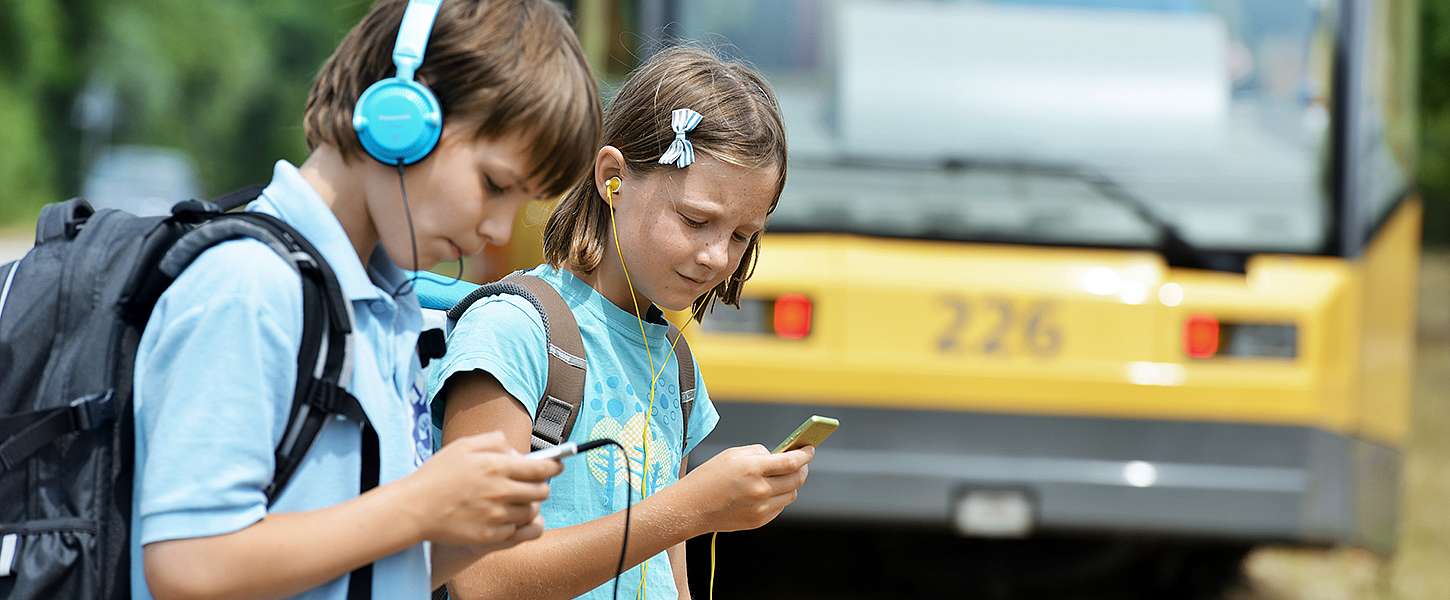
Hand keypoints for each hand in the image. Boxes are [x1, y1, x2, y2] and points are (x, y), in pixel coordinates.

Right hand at [402, 431, 561, 546]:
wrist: (414, 508)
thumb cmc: (438, 474)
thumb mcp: (464, 445)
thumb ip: (495, 441)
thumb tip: (517, 450)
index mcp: (497, 467)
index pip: (542, 468)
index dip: (554, 467)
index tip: (557, 466)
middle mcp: (501, 492)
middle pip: (541, 492)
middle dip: (540, 485)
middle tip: (529, 484)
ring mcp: (497, 517)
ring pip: (531, 512)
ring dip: (527, 505)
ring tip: (511, 500)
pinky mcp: (490, 537)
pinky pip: (518, 531)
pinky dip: (515, 523)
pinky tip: (502, 516)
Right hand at [679, 444, 813, 533]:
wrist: (692, 507)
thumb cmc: (709, 477)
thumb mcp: (733, 454)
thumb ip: (759, 452)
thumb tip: (779, 455)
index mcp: (752, 468)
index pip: (791, 462)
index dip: (805, 454)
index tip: (810, 449)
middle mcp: (759, 490)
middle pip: (796, 479)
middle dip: (803, 468)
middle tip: (802, 462)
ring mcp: (760, 508)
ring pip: (791, 494)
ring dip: (792, 483)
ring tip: (785, 476)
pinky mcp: (758, 521)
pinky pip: (780, 507)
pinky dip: (780, 497)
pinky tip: (771, 490)